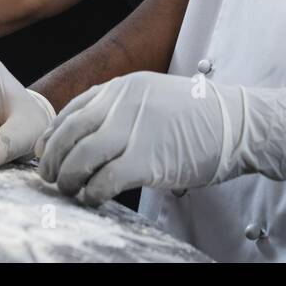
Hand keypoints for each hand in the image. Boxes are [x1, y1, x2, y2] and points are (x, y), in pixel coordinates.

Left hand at [36, 72, 285, 206]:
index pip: (73, 110)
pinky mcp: (148, 158)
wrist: (238, 125)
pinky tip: (94, 198)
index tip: (47, 154)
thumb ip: (122, 110)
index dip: (54, 135)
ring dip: (69, 178)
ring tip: (71, 190)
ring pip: (81, 156)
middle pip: (70, 133)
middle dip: (54, 159)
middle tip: (51, 178)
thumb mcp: (154, 98)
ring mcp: (135, 128)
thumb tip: (87, 137)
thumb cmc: (198, 118)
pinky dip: (93, 192)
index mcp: (124, 87)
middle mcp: (124, 102)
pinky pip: (105, 179)